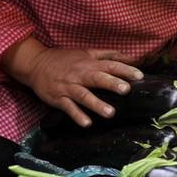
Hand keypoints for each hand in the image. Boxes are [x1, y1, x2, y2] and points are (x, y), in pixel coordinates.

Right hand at [2, 38, 140, 127]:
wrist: (36, 64)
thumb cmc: (66, 59)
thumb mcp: (87, 52)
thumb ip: (109, 55)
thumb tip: (132, 57)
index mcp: (90, 63)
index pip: (110, 65)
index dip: (125, 70)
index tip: (139, 76)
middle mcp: (80, 75)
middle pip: (98, 79)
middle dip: (112, 84)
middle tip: (126, 90)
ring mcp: (69, 87)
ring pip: (84, 96)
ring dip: (97, 104)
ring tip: (110, 113)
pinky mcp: (59, 98)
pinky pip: (69, 108)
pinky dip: (77, 115)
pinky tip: (87, 123)